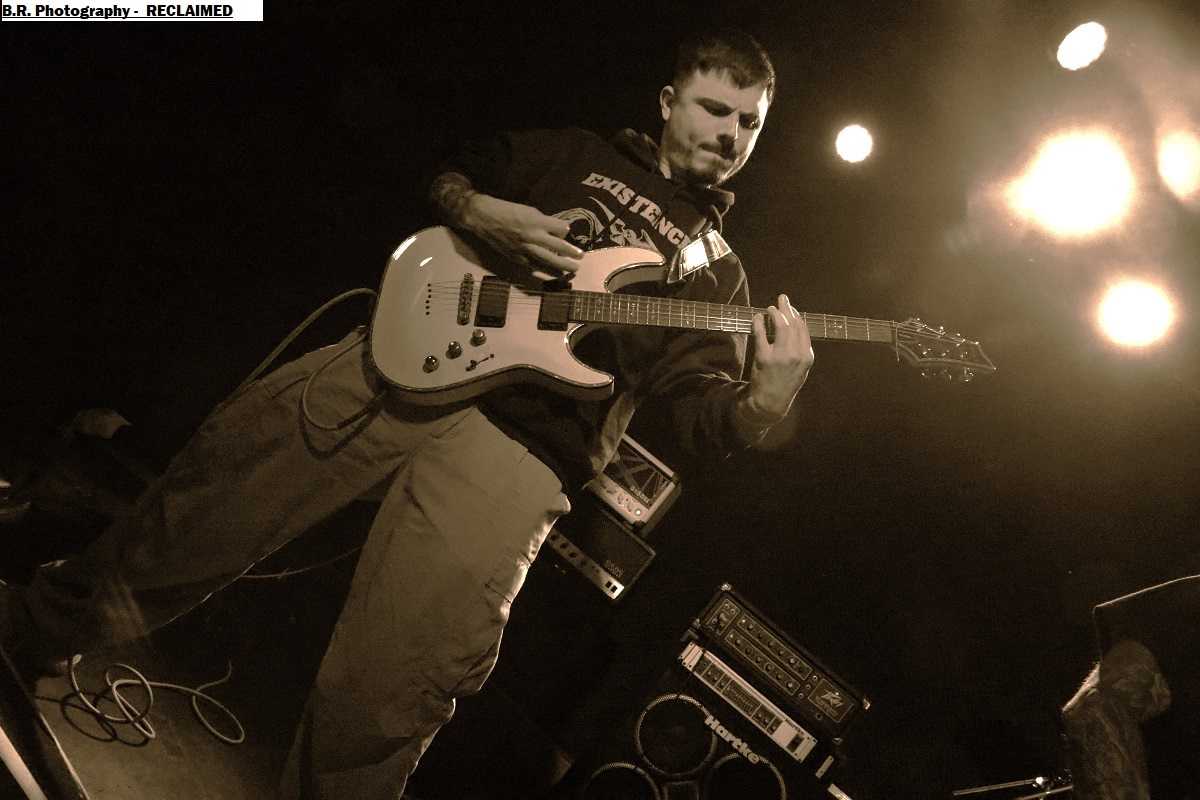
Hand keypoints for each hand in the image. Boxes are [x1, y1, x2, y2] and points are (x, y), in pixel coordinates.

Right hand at [460, 194, 583, 275]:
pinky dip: (543, 269)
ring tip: (572, 269)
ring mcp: (524, 249)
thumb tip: (556, 231)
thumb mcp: (527, 209)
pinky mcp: (516, 257)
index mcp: (535, 221)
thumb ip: (542, 221)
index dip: (564, 230)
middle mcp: (532, 236)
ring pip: (547, 260)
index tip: (566, 232)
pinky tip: (551, 273)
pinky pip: (533, 266)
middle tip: (580, 256)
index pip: (559, 229)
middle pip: (557, 248)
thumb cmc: (505, 209)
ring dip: (562, 266)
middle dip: (571, 253)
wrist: (483, 217)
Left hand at [740, 294, 813, 424]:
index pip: (803, 328)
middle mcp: (796, 355)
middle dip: (786, 308)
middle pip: (792, 323)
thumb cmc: (785, 384)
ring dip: (774, 313)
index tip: (790, 308)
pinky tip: (757, 317)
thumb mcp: (801, 369)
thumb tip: (795, 327)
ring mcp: (780, 356)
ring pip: (779, 325)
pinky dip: (758, 322)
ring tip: (769, 308)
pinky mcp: (764, 357)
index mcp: (807, 356)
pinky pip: (760, 333)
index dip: (796, 315)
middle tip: (781, 299)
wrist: (770, 402)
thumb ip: (801, 350)